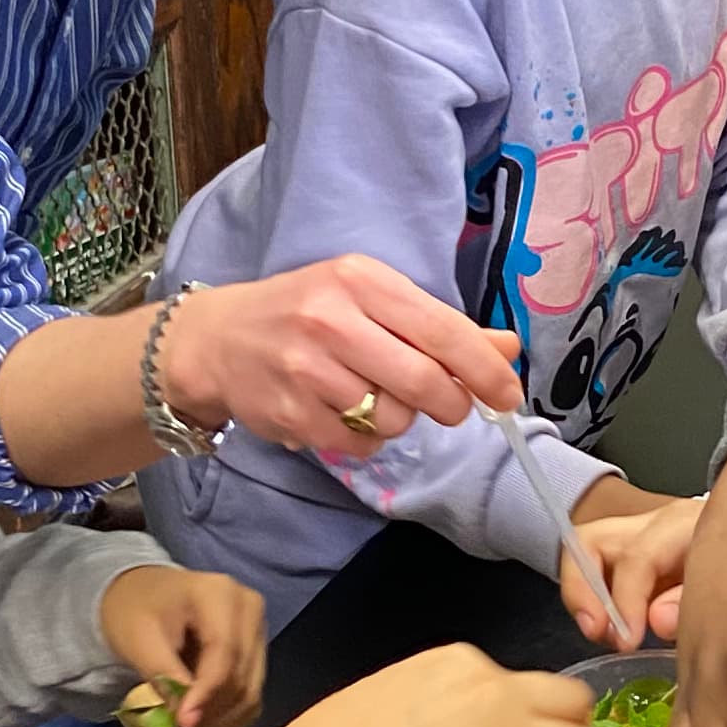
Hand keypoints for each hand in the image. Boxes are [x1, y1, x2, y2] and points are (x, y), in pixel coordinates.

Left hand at [99, 561, 267, 726]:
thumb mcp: (138, 639)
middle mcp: (250, 608)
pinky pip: (252, 697)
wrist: (143, 595)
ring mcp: (259, 631)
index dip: (206, 693)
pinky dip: (228, 716)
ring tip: (184, 722)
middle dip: (209, 710)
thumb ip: (164, 676)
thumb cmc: (134, 611)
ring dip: (219, 717)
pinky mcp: (258, 652)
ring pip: (250, 692)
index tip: (182, 723)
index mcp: (219, 593)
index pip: (224, 652)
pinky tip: (201, 715)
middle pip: (241, 676)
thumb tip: (188, 720)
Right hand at [164, 260, 521, 454]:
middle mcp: (332, 320)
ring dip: (398, 419)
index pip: (442, 329)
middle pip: (424, 382)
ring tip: (372, 397)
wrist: (218, 339)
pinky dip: (363, 440)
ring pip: (392, 419)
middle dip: (451, 404)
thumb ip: (437, 326)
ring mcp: (306, 369)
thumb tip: (506, 350)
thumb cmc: (307, 312)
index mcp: (360, 281)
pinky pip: (357, 445)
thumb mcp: (369, 299)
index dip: (485, 369)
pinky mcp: (289, 413)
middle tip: (451, 407)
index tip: (509, 395)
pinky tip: (341, 413)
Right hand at [563, 486, 700, 644]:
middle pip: (591, 541)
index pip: (638, 558)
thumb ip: (696, 603)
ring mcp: (636, 536)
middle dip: (583, 592)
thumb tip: (659, 622)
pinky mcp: (629, 555)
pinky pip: (594, 571)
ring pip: (583, 553)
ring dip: (582, 597)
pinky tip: (615, 629)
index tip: (627, 642)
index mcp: (685, 527)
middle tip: (597, 633)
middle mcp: (653, 524)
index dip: (626, 603)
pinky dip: (595, 602)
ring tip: (603, 635)